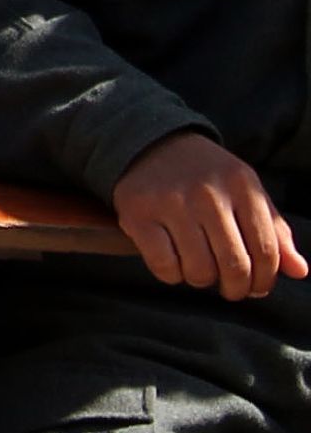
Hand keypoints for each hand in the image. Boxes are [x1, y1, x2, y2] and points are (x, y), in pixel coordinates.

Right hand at [113, 130, 306, 298]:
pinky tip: (174, 262)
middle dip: (236, 288)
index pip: (266, 251)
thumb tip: (300, 272)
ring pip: (199, 270)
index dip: (265, 279)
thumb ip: (275, 231)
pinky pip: (164, 266)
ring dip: (202, 280)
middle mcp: (208, 193)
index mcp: (241, 186)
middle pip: (235, 266)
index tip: (256, 287)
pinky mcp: (137, 213)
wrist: (150, 143)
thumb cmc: (207, 177)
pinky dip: (172, 275)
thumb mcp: (246, 192)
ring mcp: (171, 202)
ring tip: (200, 269)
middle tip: (230, 289)